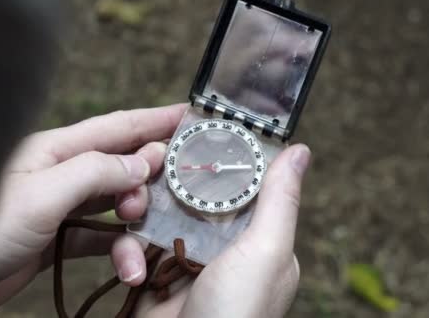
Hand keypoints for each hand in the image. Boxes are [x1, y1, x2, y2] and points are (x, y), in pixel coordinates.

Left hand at [0, 104, 186, 316]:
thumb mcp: (43, 193)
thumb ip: (94, 173)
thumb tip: (140, 163)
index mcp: (57, 150)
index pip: (117, 127)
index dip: (155, 120)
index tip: (191, 116)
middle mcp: (63, 174)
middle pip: (122, 167)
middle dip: (150, 182)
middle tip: (172, 194)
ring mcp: (62, 207)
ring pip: (116, 208)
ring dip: (136, 229)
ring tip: (139, 253)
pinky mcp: (58, 239)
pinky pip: (100, 240)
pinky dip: (118, 252)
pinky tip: (128, 268)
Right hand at [134, 144, 311, 317]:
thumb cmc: (236, 316)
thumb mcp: (265, 254)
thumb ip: (278, 202)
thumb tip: (300, 150)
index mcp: (259, 243)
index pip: (242, 187)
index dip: (220, 158)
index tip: (195, 130)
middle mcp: (224, 251)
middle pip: (195, 197)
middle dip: (171, 182)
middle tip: (151, 163)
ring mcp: (187, 263)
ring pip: (160, 216)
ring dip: (141, 214)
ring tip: (131, 210)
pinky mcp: (154, 276)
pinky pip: (136, 246)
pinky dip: (128, 251)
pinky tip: (132, 265)